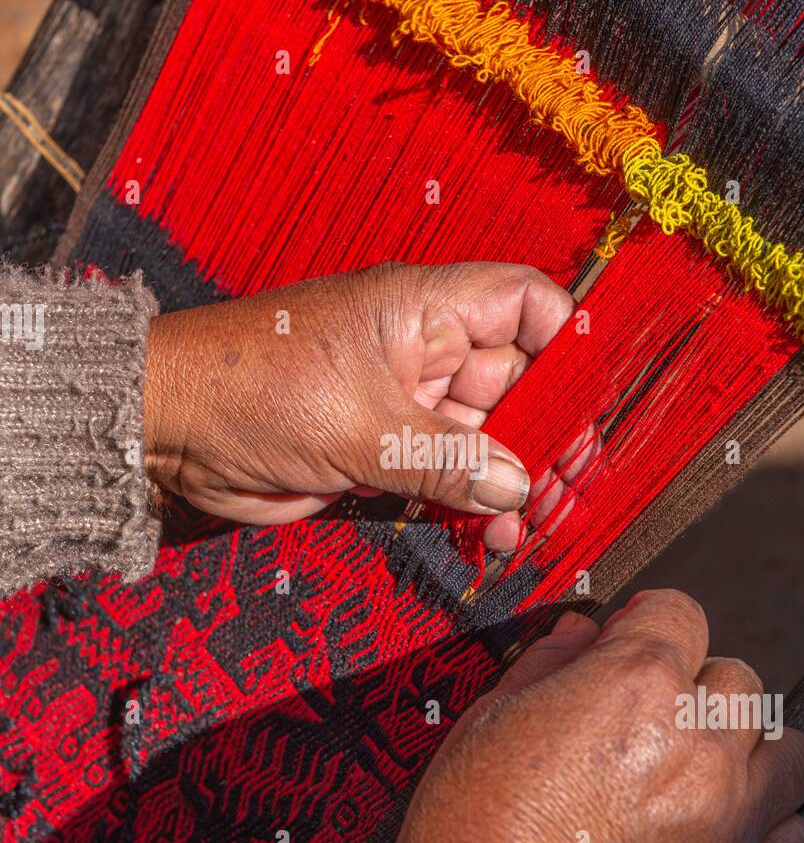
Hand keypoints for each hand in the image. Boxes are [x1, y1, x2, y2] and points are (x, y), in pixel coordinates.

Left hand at [143, 260, 586, 549]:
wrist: (171, 431)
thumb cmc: (256, 390)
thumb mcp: (361, 425)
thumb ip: (447, 460)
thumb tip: (520, 488)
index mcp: (425, 310)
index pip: (526, 305)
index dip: (570, 344)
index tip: (594, 403)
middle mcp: (424, 352)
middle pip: (520, 383)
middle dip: (550, 437)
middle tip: (572, 491)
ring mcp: (404, 405)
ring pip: (486, 439)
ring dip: (514, 484)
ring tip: (534, 529)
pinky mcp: (380, 453)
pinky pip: (446, 476)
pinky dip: (472, 506)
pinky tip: (494, 538)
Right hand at [380, 589, 803, 842]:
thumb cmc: (475, 823)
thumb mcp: (494, 713)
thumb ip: (550, 662)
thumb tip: (581, 633)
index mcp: (636, 682)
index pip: (679, 612)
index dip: (646, 621)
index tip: (631, 639)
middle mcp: (696, 737)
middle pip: (736, 678)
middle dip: (694, 686)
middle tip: (652, 715)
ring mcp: (726, 809)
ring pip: (783, 748)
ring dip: (747, 747)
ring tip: (701, 766)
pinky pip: (794, 838)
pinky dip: (771, 827)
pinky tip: (730, 823)